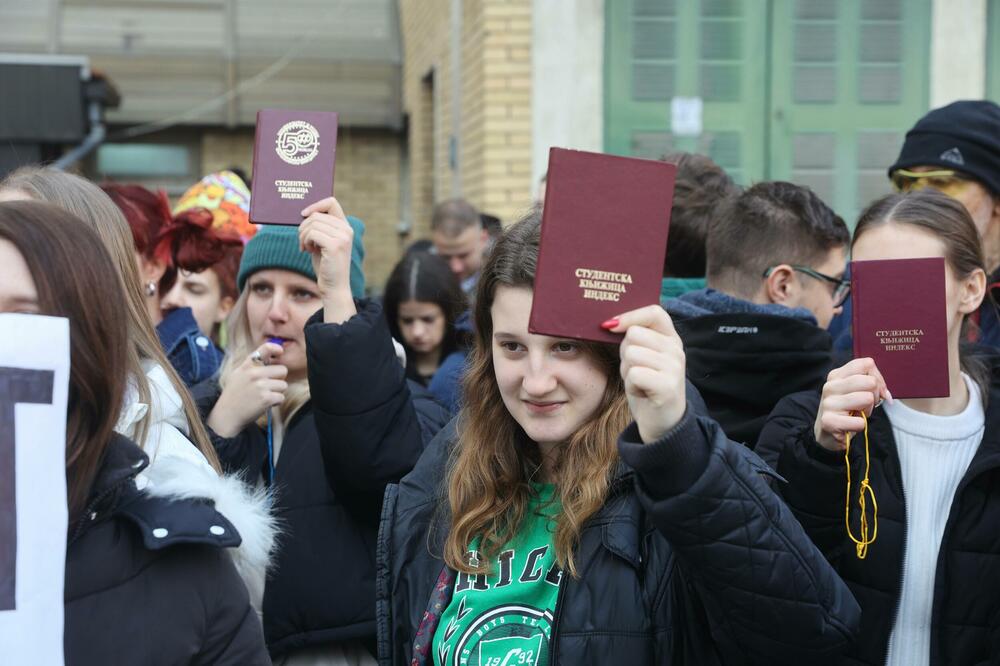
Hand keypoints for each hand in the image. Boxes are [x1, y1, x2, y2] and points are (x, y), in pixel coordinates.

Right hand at [207, 342, 288, 436]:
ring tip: (264, 396)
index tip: (280, 352)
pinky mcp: (266, 398)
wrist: (227, 415)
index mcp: (247, 366)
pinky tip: (265, 404)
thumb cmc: (234, 395)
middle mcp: (254, 373)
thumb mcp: (237, 375)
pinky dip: (276, 402)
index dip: (276, 348)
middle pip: (282, 370)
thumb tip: (271, 357)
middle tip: (269, 386)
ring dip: (277, 392)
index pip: (265, 349)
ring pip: (283, 385)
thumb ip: (251, 366)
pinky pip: (281, 397)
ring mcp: (260, 385)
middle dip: (279, 379)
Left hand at [299, 197, 356, 322]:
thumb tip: (304, 213)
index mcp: (345, 227)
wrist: (333, 287)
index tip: (303, 214)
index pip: (331, 202)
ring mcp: (342, 237)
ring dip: (303, 235)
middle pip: (316, 214)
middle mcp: (347, 230)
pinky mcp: (335, 245)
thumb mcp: (322, 242)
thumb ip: (318, 228)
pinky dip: (304, 241)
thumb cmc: (325, 266)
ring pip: (312, 223)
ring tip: (305, 247)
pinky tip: (307, 251)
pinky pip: (311, 233)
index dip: (315, 205)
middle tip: (303, 241)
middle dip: (304, 227)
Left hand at [603, 306, 686, 443]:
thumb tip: (610, 322)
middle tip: (635, 370)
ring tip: (639, 382)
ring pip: (632, 353)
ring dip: (627, 370)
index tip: (611, 326)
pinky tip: (641, 392)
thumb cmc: (646, 387)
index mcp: (671, 339)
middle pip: (634, 334)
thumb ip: (633, 338)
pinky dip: (630, 385)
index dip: (630, 316)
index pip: (654, 312)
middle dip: (625, 352)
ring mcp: (674, 367)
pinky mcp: (667, 385)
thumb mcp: (642, 357)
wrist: (661, 423)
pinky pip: (634, 373)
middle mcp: (676, 350)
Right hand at [814, 357, 892, 451]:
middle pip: (870, 381)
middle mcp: (831, 386)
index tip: (875, 391)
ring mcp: (828, 403)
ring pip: (867, 399)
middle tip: (865, 405)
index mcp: (836, 375)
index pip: (866, 364)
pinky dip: (860, 426)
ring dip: (868, 411)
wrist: (826, 433)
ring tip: (857, 414)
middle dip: (874, 396)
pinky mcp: (829, 421)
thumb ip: (870, 384)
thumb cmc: (846, 410)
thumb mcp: (855, 391)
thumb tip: (886, 394)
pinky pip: (860, 422)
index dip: (878, 378)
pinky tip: (850, 425)